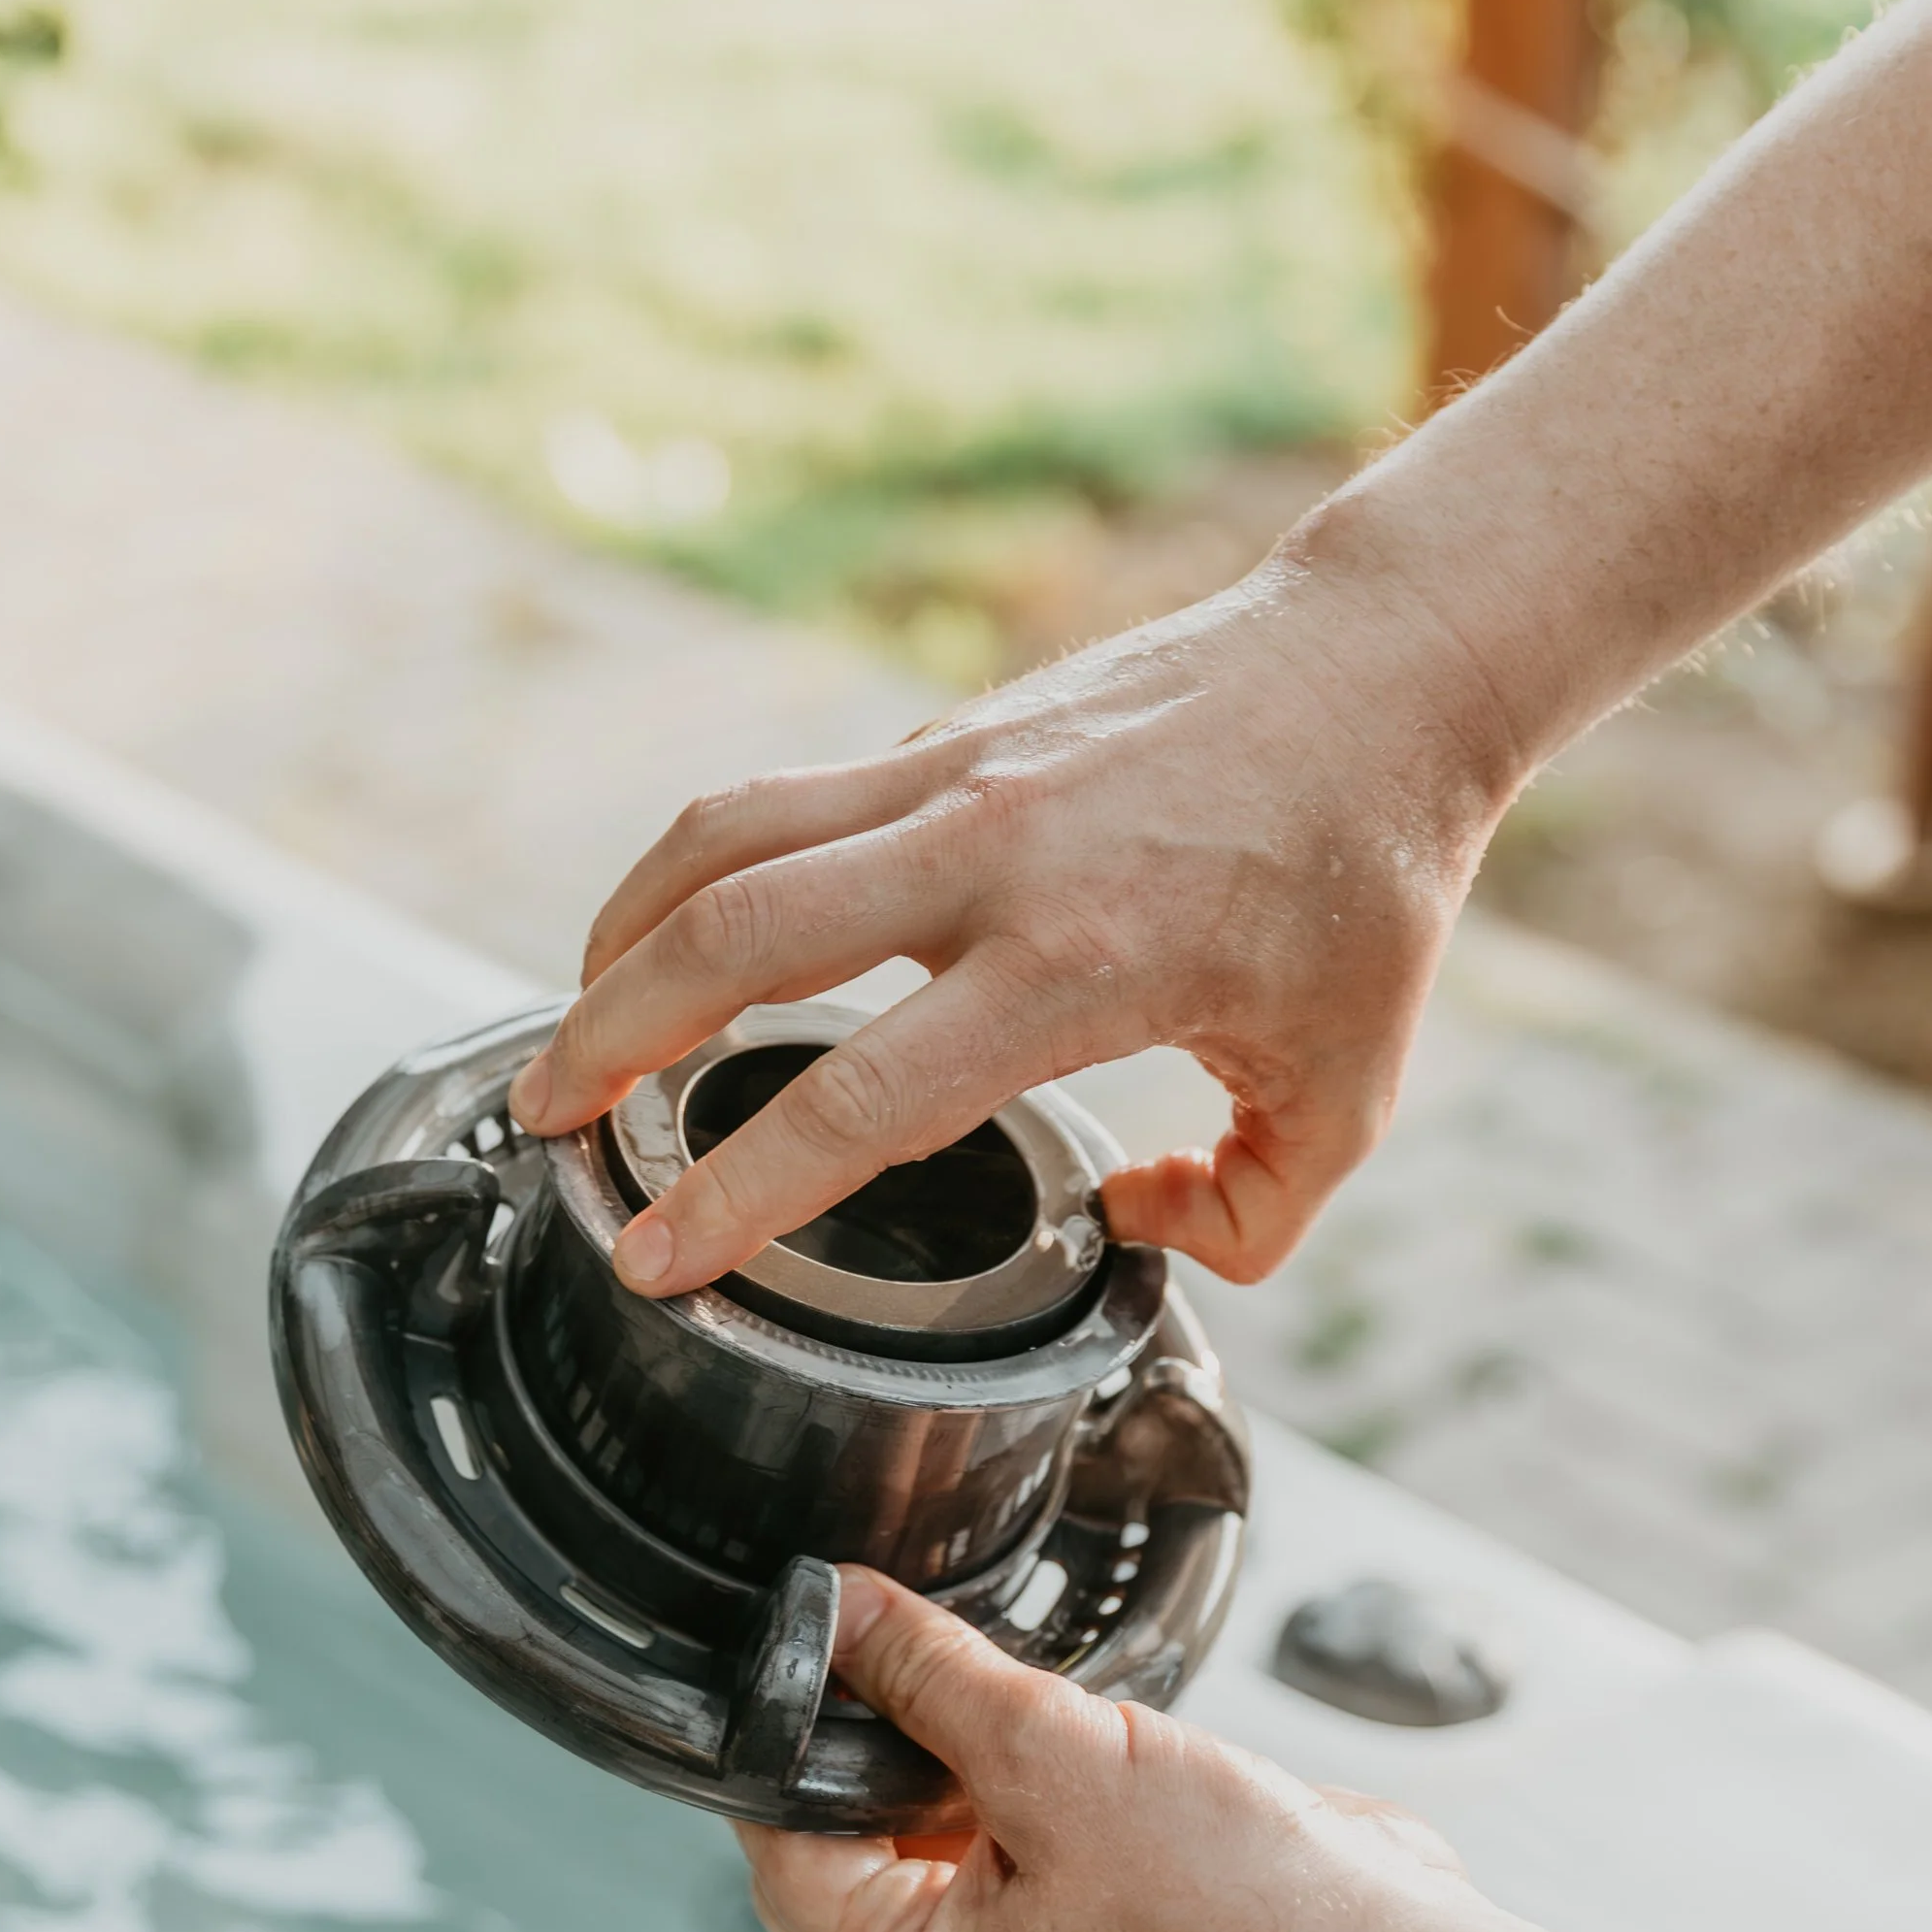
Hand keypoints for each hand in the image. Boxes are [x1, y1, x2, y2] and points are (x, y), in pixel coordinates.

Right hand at [506, 519, 1519, 1297]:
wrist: (1386, 668)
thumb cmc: (1369, 878)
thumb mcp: (1347, 1091)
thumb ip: (1249, 1212)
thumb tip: (1137, 1230)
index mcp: (1078, 961)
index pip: (859, 1098)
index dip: (738, 1199)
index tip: (658, 1263)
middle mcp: (988, 854)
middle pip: (727, 936)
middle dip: (605, 1039)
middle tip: (545, 1127)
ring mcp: (952, 772)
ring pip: (721, 838)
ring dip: (618, 937)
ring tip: (574, 1031)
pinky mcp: (944, 732)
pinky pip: (780, 804)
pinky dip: (702, 877)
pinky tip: (684, 946)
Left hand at [736, 1567, 1477, 1931]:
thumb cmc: (1243, 1907)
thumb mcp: (1059, 1755)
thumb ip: (933, 1676)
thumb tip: (841, 1610)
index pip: (784, 1851)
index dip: (790, 1738)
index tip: (813, 1639)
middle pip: (857, 1854)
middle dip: (891, 1750)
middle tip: (929, 1656)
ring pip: (944, 1853)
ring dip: (974, 1771)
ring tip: (1042, 1720)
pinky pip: (1025, 1869)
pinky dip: (1040, 1804)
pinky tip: (1090, 1755)